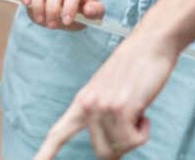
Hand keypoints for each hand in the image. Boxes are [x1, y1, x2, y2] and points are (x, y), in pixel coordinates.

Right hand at [16, 0, 104, 29]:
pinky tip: (26, 4)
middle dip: (52, 10)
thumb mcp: (94, 12)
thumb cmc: (80, 8)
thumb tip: (88, 10)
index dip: (70, 6)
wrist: (65, 1)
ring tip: (41, 20)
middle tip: (53, 26)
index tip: (67, 21)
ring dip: (37, 5)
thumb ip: (97, 12)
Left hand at [33, 32, 177, 158]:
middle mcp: (87, 106)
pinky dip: (144, 132)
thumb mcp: (109, 93)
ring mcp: (102, 107)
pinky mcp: (120, 108)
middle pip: (102, 152)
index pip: (59, 132)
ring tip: (138, 111)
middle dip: (121, 147)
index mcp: (81, 102)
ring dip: (136, 136)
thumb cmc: (133, 70)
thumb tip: (109, 146)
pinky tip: (143, 112)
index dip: (45, 152)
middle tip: (133, 125)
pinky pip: (133, 140)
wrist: (149, 46)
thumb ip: (102, 115)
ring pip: (120, 148)